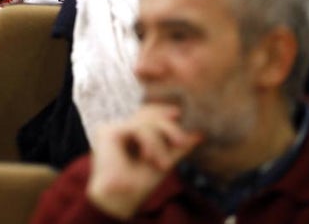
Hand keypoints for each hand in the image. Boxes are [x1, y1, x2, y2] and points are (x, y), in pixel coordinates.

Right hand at [85, 104, 202, 219]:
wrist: (122, 198)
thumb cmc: (138, 184)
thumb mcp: (163, 161)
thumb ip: (178, 148)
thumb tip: (199, 134)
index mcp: (127, 133)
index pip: (145, 114)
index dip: (161, 111)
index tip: (178, 113)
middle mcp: (118, 128)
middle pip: (147, 114)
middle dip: (168, 127)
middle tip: (182, 143)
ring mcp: (112, 128)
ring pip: (145, 121)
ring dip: (158, 142)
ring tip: (163, 164)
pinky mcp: (109, 132)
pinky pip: (137, 128)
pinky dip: (148, 142)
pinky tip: (148, 157)